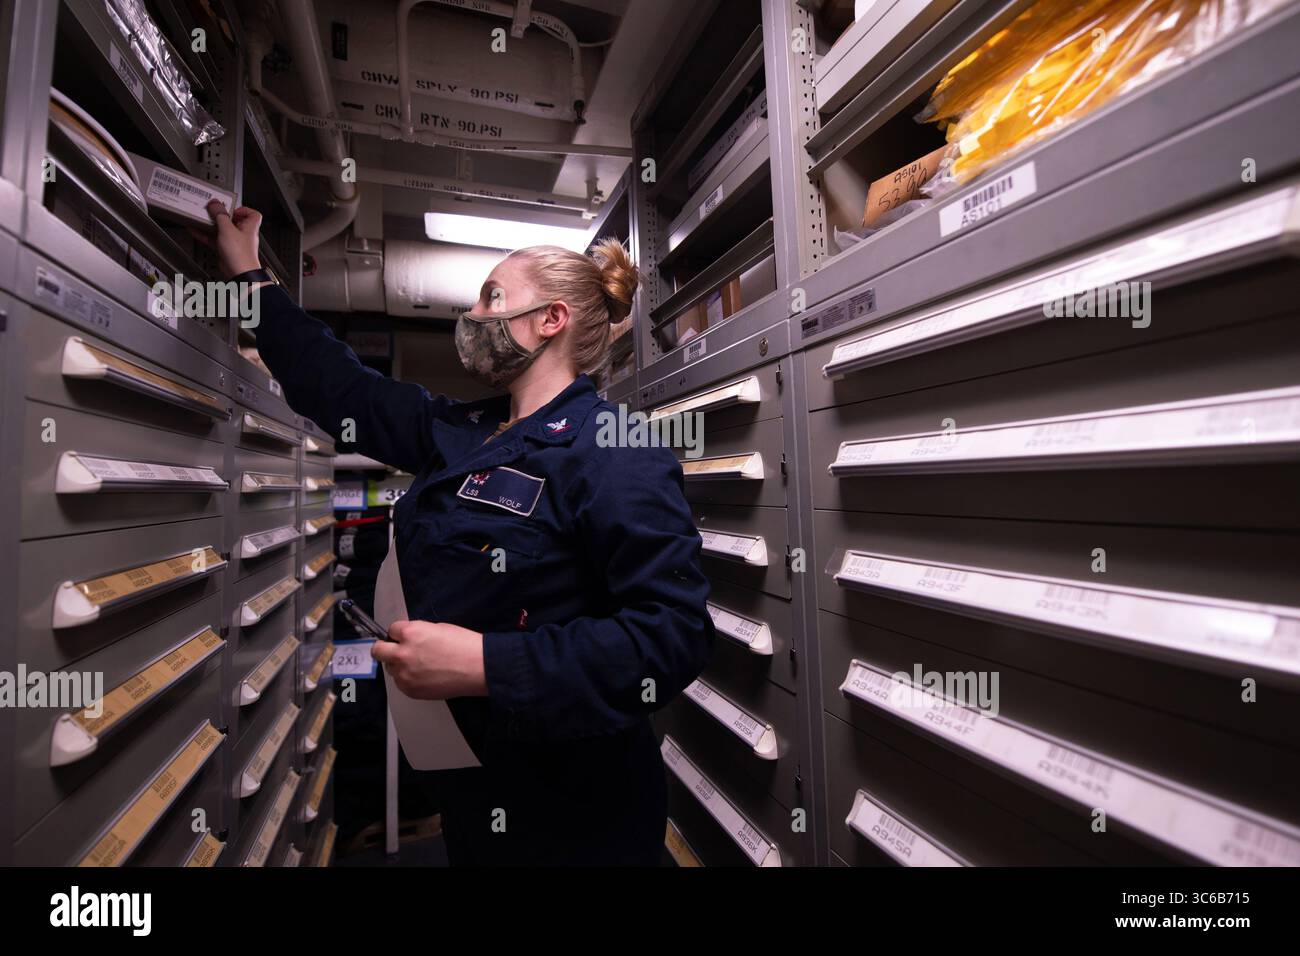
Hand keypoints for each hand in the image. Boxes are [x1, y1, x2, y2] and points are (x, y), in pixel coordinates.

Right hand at [204, 199, 262, 278]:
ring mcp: (234, 242)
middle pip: (233, 220)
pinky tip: (195, 230)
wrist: (239, 274)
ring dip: (211, 224)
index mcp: (250, 227)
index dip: (242, 208)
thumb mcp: (228, 229)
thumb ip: (220, 215)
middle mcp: (243, 234)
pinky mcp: (226, 250)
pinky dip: (205, 234)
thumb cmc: (241, 255)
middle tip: (211, 210)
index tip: (230, 206)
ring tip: (201, 217)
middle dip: (221, 215)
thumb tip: (215, 203)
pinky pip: (214, 239)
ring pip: (222, 229)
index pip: (252, 213)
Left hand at [371, 620, 487, 699]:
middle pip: (378, 651)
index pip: (391, 630)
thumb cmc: (464, 646)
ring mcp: (405, 674)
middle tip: (396, 651)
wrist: (478, 668)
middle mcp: (402, 654)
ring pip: (391, 669)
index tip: (404, 637)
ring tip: (421, 666)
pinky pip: (401, 683)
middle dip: (385, 648)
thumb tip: (408, 639)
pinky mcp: (410, 690)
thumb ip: (417, 633)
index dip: (400, 633)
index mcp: (410, 633)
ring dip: (400, 666)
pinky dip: (409, 679)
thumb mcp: (438, 628)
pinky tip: (425, 676)